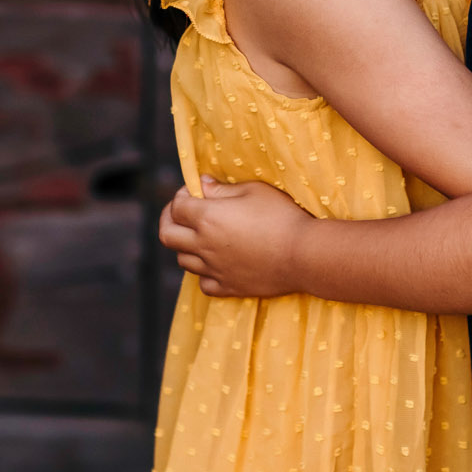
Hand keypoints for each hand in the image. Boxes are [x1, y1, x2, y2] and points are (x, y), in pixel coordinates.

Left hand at [157, 176, 312, 298]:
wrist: (303, 255)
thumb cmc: (281, 216)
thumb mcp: (254, 190)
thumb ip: (222, 189)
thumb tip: (201, 184)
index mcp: (207, 218)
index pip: (176, 207)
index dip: (180, 195)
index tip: (193, 191)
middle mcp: (204, 245)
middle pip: (167, 235)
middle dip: (169, 219)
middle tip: (181, 212)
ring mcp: (214, 269)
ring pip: (182, 260)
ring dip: (185, 245)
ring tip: (200, 236)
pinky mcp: (228, 287)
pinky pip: (203, 283)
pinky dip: (203, 273)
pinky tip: (215, 263)